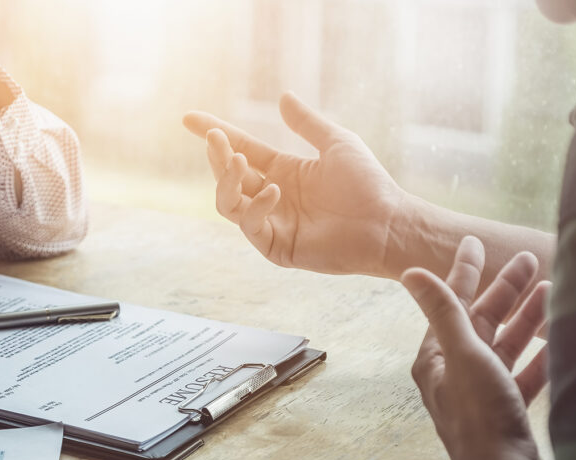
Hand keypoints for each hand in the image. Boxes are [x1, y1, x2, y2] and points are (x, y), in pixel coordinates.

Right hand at [183, 93, 406, 276]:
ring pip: (228, 203)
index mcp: (282, 171)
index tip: (189, 118)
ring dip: (227, 181)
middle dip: (217, 156)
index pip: (241, 150)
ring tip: (237, 161)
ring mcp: (271, 223)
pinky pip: (250, 226)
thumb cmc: (367, 184)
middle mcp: (271, 197)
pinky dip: (256, 207)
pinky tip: (274, 191)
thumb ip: (306, 123)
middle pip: (228, 176)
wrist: (386, 224)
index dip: (215, 135)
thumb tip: (282, 96)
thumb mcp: (336, 142)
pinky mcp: (276, 247)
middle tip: (215, 138)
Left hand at [402, 236, 551, 459]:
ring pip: (505, 346)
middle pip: (480, 322)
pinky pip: (524, 374)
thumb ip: (443, 312)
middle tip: (529, 260)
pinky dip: (540, 355)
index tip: (476, 241)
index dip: (465, 271)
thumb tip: (412, 274)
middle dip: (504, 291)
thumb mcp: (463, 356)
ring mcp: (481, 395)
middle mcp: (453, 376)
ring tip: (551, 291)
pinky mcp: (506, 413)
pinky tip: (560, 340)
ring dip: (526, 319)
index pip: (451, 304)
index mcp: (435, 360)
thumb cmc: (481, 418)